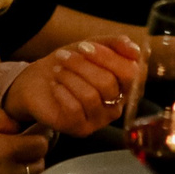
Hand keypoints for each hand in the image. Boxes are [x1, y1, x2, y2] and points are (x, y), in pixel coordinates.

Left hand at [5, 38, 141, 134]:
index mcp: (125, 85)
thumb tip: (135, 50)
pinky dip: (62, 92)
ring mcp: (99, 120)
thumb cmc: (70, 65)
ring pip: (90, 96)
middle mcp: (117, 105)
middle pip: (108, 83)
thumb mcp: (92, 46)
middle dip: (82, 65)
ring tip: (57, 70)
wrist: (39, 83)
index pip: (131, 73)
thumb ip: (115, 44)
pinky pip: (75, 109)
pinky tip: (55, 85)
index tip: (84, 46)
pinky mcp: (81, 128)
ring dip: (70, 77)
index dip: (107, 57)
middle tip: (63, 56)